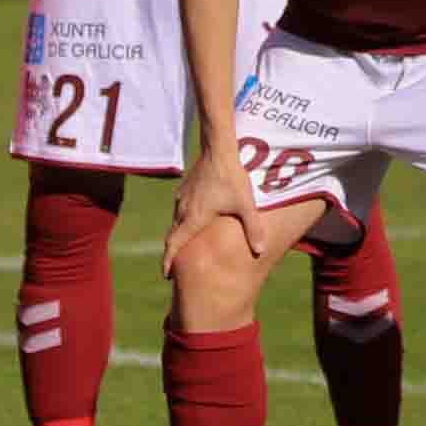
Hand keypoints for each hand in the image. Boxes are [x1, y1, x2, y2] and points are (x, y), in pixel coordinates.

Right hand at [163, 144, 269, 273]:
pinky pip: (180, 210)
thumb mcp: (244, 206)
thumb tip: (260, 251)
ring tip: (183, 245)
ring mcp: (182, 198)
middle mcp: (183, 210)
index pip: (174, 244)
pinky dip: (182, 221)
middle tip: (173, 267)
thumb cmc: (231, 179)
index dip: (168, 261)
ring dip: (177, 235)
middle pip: (173, 236)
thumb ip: (252, 229)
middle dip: (172, 252)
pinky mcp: (185, 188)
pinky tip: (192, 219)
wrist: (218, 150)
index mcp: (193, 218)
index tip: (165, 274)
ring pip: (176, 222)